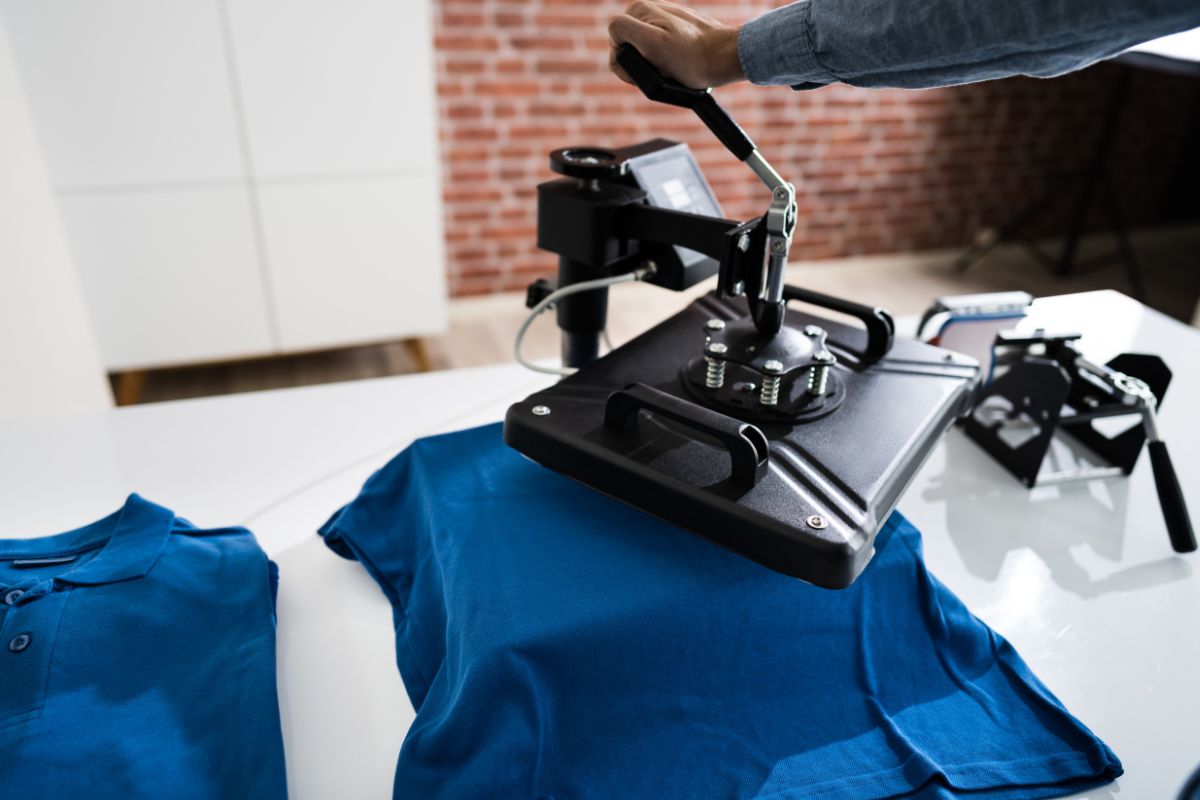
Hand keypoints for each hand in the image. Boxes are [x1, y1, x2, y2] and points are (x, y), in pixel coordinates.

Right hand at [608, 1, 744, 89]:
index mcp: (638, 10)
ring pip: (640, 53)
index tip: (650, 69)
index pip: (615, 45)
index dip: (628, 66)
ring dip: (652, 66)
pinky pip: (656, 52)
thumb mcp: (652, 44)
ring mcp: (660, 21)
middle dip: (640, 66)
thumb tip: (613, 31)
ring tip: (671, 69)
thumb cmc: (691, 58)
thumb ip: (624, 30)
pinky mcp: (672, 31)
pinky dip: (662, 63)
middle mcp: (647, 11)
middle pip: (626, 49)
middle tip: (662, 70)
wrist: (724, 58)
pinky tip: (676, 67)